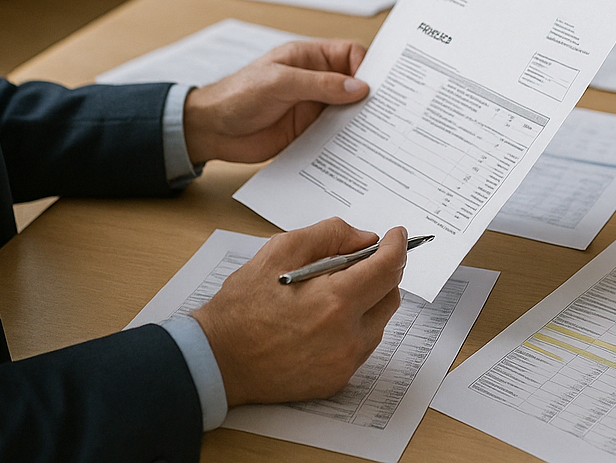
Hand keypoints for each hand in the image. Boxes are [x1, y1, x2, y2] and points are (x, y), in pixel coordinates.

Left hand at [182, 39, 368, 164]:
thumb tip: (359, 88)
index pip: (351, 54)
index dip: (367, 67)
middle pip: (355, 83)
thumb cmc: (238, 95)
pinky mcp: (310, 131)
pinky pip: (337, 133)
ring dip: (362, 120)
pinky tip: (359, 149)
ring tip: (381, 134)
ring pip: (349, 110)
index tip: (379, 85)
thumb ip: (319, 84)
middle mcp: (316, 80)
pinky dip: (349, 139)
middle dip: (372, 94)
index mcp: (310, 58)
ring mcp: (314, 106)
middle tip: (390, 111)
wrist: (212, 129)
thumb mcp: (279, 83)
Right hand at [193, 219, 406, 405]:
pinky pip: (361, 347)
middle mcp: (347, 336)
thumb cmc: (243, 305)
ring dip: (368, 301)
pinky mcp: (337, 380)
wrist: (218, 358)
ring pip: (378, 323)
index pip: (388, 268)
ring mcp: (344, 363)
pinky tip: (324, 320)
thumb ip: (329, 235)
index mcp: (335, 300)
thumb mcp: (280, 250)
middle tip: (359, 262)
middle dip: (382, 273)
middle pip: (390, 296)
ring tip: (331, 293)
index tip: (397, 235)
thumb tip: (365, 239)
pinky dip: (353, 328)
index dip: (396, 246)